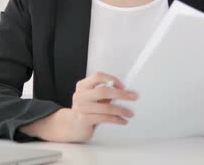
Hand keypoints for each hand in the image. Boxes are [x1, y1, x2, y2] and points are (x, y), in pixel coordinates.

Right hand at [20, 72, 137, 142]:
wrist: (70, 126)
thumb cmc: (85, 110)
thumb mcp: (93, 98)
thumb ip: (104, 93)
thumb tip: (125, 91)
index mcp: (83, 86)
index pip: (98, 76)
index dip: (112, 79)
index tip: (123, 85)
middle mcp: (80, 95)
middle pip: (104, 91)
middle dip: (121, 94)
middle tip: (133, 97)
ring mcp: (81, 107)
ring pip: (106, 107)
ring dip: (121, 110)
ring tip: (130, 113)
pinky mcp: (84, 119)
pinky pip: (104, 118)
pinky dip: (116, 119)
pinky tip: (123, 121)